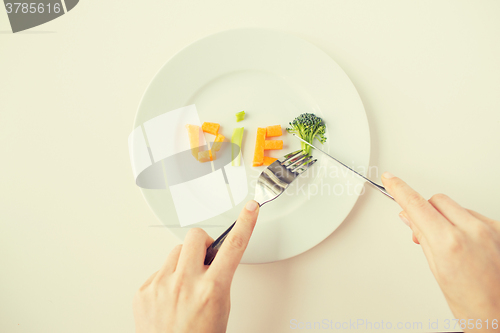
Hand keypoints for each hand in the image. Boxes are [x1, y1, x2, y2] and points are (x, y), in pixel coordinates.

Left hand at [133, 200, 259, 332]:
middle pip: (195, 237)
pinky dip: (167, 279)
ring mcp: (162, 286)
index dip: (245, 224)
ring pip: (176, 252)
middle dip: (203, 243)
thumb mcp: (221, 309)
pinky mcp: (144, 291)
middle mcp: (185, 284)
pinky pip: (159, 270)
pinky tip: (170, 297)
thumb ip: (218, 280)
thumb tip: (213, 262)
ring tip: (185, 286)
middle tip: (205, 257)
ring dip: (184, 263)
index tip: (250, 209)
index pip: (234, 247)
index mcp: (212, 289)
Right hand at [382, 173, 499, 330]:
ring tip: (450, 244)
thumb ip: (424, 238)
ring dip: (446, 218)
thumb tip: (411, 218)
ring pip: (456, 207)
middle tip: (422, 230)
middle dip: (425, 210)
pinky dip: (464, 225)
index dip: (400, 189)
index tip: (390, 180)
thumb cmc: (474, 306)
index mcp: (450, 242)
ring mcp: (491, 229)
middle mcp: (473, 231)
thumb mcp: (438, 271)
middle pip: (437, 201)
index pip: (417, 205)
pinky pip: (474, 216)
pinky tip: (466, 244)